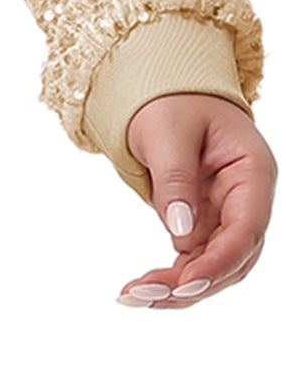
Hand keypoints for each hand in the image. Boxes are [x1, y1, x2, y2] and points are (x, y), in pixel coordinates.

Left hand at [116, 93, 274, 309]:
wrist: (162, 89)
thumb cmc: (170, 100)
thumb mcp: (167, 130)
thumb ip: (176, 179)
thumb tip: (181, 233)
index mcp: (252, 171)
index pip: (247, 229)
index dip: (219, 262)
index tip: (185, 284)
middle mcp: (246, 199)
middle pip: (234, 257)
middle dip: (193, 283)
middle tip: (144, 296)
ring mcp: (226, 213)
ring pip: (214, 266)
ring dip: (179, 287)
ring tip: (133, 296)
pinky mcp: (204, 222)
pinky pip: (194, 258)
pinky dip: (172, 276)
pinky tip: (141, 288)